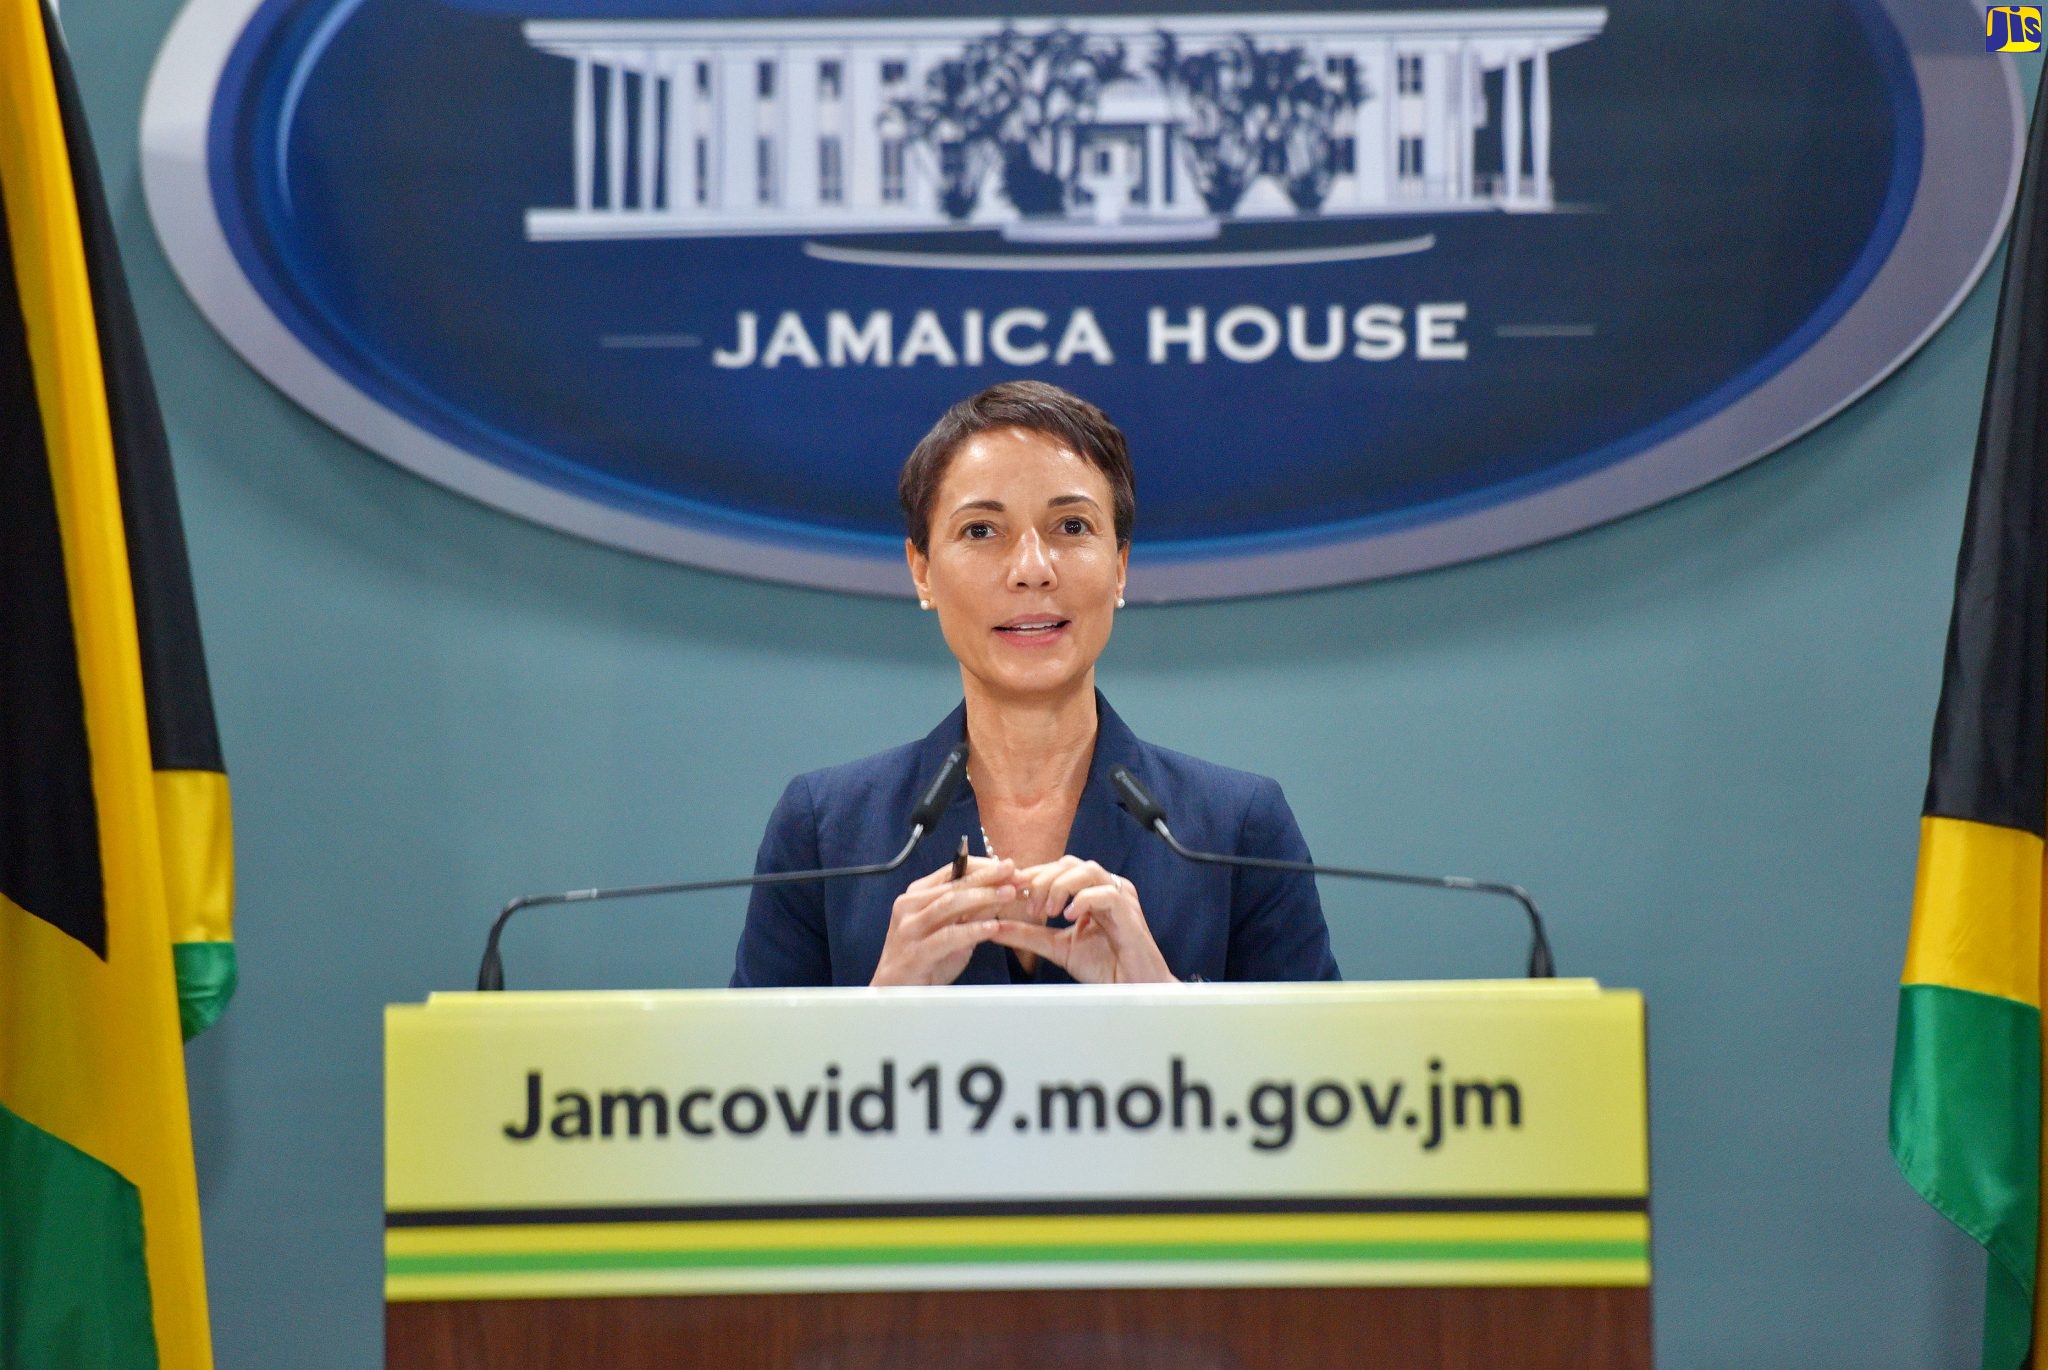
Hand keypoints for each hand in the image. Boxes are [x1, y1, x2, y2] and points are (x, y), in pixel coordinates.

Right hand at [870, 856, 1023, 985]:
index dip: (983, 867)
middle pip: (954, 884)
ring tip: (1009, 894)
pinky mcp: (915, 952)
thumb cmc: (926, 959)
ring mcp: (910, 929)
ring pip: (949, 904)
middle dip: (988, 878)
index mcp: (917, 895)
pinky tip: (993, 927)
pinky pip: (947, 936)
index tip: (1009, 866)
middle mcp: (909, 906)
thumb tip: (1004, 892)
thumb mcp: (952, 930)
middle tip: (1015, 874)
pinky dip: (972, 930)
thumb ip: (971, 912)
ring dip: (983, 897)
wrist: (895, 992)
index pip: (952, 870)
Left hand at [986, 857, 1175, 984]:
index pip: (1057, 869)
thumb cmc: (1102, 967)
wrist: (1131, 990)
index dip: (1032, 874)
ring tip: (1047, 910)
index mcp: (1089, 891)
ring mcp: (1120, 896)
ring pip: (1087, 870)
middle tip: (1028, 904)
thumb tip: (994, 926)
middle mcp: (1105, 887)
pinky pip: (1106, 893)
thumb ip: (1027, 934)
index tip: (1008, 888)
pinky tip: (1069, 917)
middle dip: (1043, 879)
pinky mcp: (1129, 911)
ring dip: (1061, 886)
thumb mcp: (1056, 947)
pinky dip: (1083, 900)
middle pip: (1069, 863)